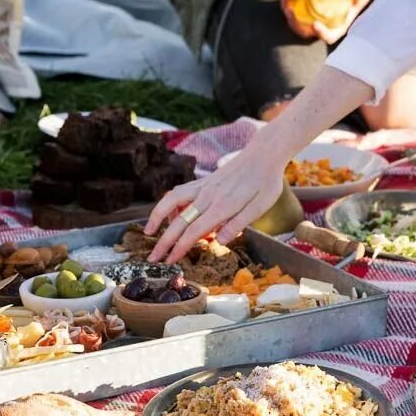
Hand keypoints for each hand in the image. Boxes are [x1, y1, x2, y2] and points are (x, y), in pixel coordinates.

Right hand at [145, 143, 288, 263]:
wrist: (263, 154)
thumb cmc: (266, 182)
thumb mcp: (260, 206)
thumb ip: (238, 223)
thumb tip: (220, 242)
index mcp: (222, 206)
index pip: (194, 231)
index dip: (179, 248)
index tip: (169, 261)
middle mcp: (207, 195)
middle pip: (179, 221)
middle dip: (163, 241)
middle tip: (152, 258)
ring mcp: (203, 186)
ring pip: (171, 200)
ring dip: (157, 216)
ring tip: (149, 232)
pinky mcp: (203, 181)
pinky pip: (179, 191)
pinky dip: (169, 203)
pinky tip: (171, 215)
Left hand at [280, 0, 386, 44]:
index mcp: (339, 25)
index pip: (329, 37)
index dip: (322, 33)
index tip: (315, 24)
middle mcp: (324, 23)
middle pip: (305, 31)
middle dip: (294, 21)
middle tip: (289, 8)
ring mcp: (314, 15)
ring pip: (296, 18)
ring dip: (287, 6)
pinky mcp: (307, 5)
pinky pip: (294, 6)